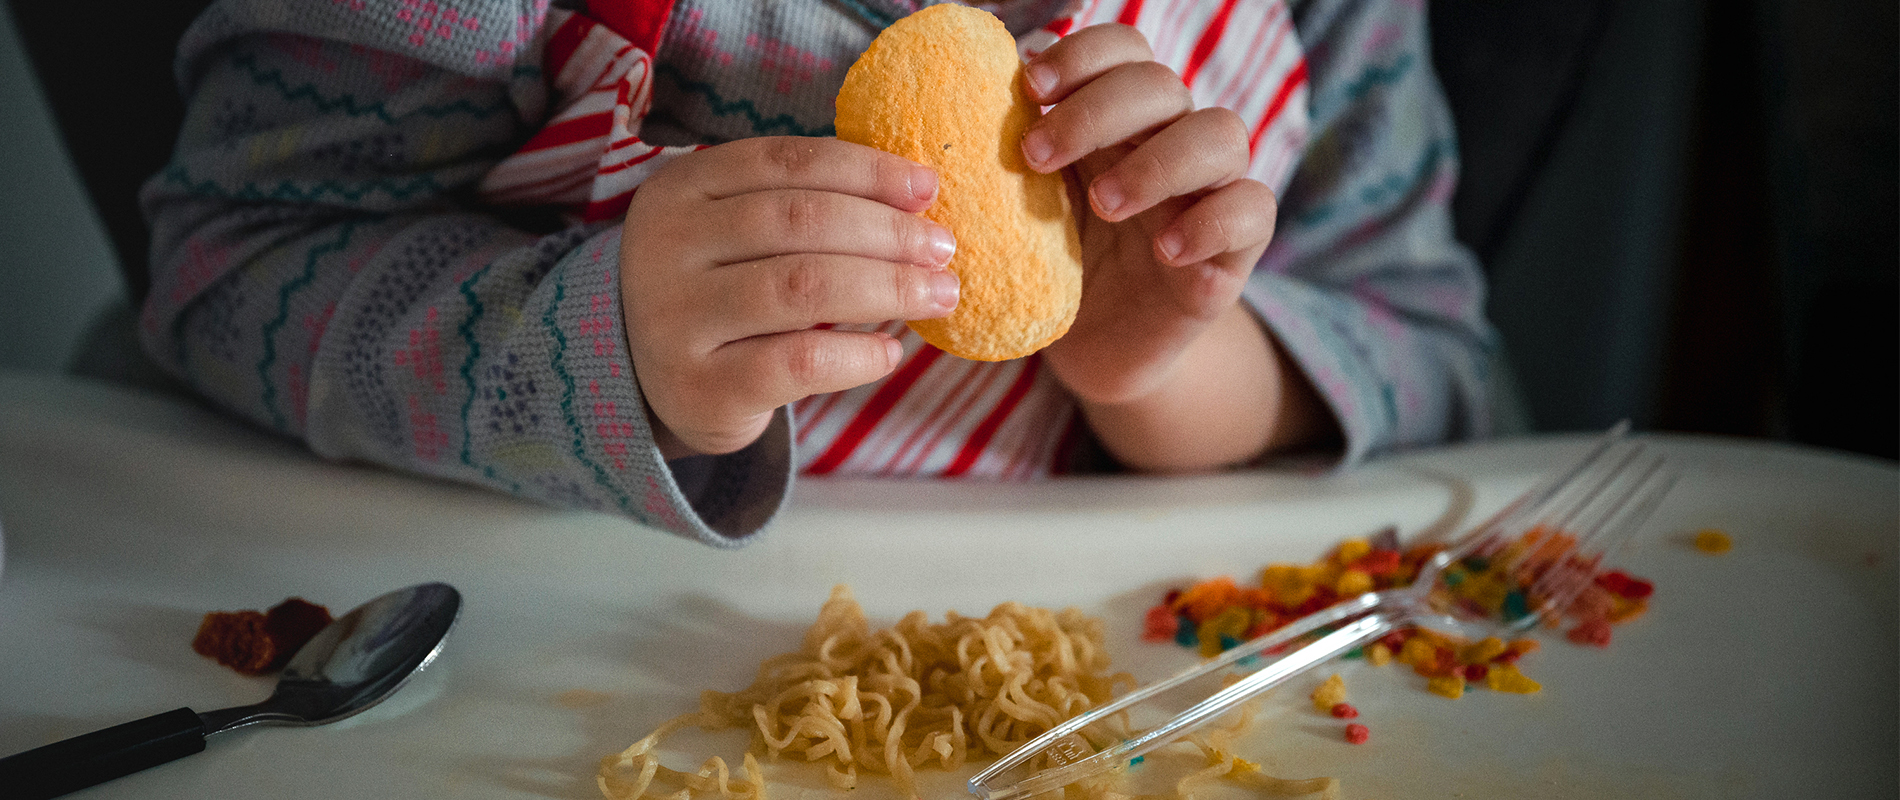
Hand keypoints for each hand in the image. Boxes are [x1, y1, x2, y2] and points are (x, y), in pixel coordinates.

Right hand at [619, 137, 959, 457]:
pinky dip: (858, 355)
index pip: (786, 161)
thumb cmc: (719, 295)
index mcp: (680, 188)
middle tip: (943, 249)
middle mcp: (667, 247)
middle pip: (801, 221)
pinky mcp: (702, 386)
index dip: (866, 170)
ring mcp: (676, 319)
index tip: (928, 188)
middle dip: (888, 232)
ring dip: (888, 287)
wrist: (646, 385)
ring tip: (939, 295)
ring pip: (803, 286)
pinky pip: (799, 362)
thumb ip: (804, 206)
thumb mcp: (737, 235)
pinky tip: (890, 351)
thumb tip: (919, 196)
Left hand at [1019, 24, 1277, 406]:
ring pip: (1223, 133)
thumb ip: (999, 158)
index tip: (1030, 88)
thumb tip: (939, 108)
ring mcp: (1208, 193)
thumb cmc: (1050, 270)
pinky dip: (1212, 221)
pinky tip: (1165, 249)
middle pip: (1163, 85)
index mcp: (1118, 121)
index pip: (1124, 50)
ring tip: (1103, 204)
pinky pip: (1254, 210)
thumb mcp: (1015, 209)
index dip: (1084, 54)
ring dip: (1158, 160)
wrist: (1093, 353)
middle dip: (1096, 111)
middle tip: (1035, 157)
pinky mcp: (1234, 252)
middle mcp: (1169, 143)